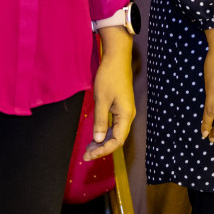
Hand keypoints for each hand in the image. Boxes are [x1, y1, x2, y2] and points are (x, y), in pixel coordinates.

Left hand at [86, 27, 135, 158]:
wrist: (117, 58)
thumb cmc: (109, 77)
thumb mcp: (101, 100)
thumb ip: (100, 121)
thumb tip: (99, 140)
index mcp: (126, 115)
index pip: (117, 141)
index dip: (104, 150)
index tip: (89, 155)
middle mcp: (128, 116)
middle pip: (117, 139)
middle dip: (102, 149)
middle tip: (85, 155)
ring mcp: (125, 111)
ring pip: (116, 133)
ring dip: (102, 142)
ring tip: (88, 148)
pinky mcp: (121, 107)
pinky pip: (115, 125)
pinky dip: (104, 132)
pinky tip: (95, 135)